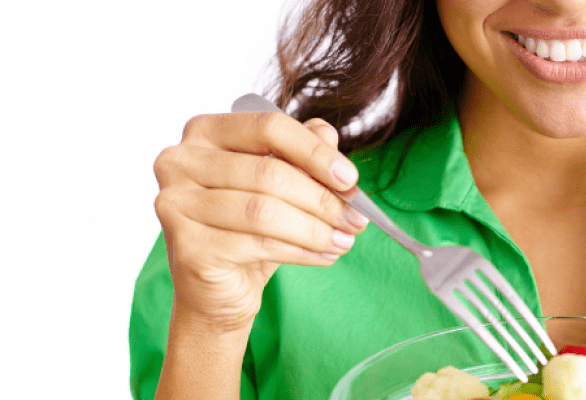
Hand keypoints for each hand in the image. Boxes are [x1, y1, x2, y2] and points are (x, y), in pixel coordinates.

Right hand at [153, 111, 368, 330]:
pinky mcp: (187, 246)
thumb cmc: (247, 229)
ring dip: (316, 229)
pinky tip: (324, 256)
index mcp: (205, 131)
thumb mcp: (281, 185)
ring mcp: (176, 203)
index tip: (351, 178)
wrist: (216, 288)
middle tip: (357, 219)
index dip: (315, 152)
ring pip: (265, 212)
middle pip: (270, 173)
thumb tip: (329, 137)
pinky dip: (301, 251)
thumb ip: (302, 154)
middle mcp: (180, 161)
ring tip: (344, 240)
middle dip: (323, 199)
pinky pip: (258, 244)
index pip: (268, 126)